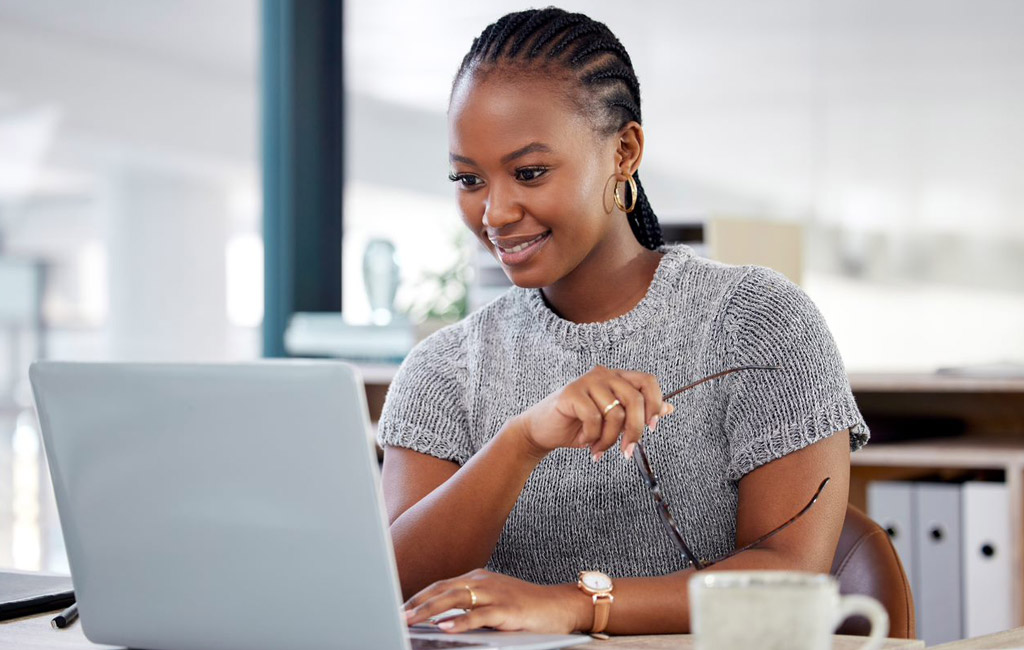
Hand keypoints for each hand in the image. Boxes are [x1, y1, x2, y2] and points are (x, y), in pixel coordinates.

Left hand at [403, 569, 586, 633]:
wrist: (559, 605)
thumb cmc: (525, 606)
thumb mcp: (493, 600)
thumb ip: (469, 605)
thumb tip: (441, 619)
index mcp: (477, 578)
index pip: (440, 586)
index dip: (419, 597)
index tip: (399, 608)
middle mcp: (482, 581)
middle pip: (442, 590)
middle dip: (416, 603)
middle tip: (396, 615)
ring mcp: (495, 593)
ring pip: (455, 599)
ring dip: (429, 610)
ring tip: (410, 620)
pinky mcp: (507, 609)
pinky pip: (479, 615)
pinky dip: (461, 621)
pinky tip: (446, 627)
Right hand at [511, 365, 673, 460]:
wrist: (542, 431)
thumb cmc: (578, 425)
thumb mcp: (613, 421)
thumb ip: (637, 413)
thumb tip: (668, 409)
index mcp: (616, 378)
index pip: (648, 381)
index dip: (654, 403)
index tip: (652, 427)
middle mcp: (603, 374)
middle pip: (635, 399)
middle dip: (634, 430)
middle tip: (627, 451)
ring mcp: (586, 382)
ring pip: (615, 413)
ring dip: (610, 439)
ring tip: (599, 448)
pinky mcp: (571, 393)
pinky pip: (594, 418)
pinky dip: (592, 436)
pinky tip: (585, 441)